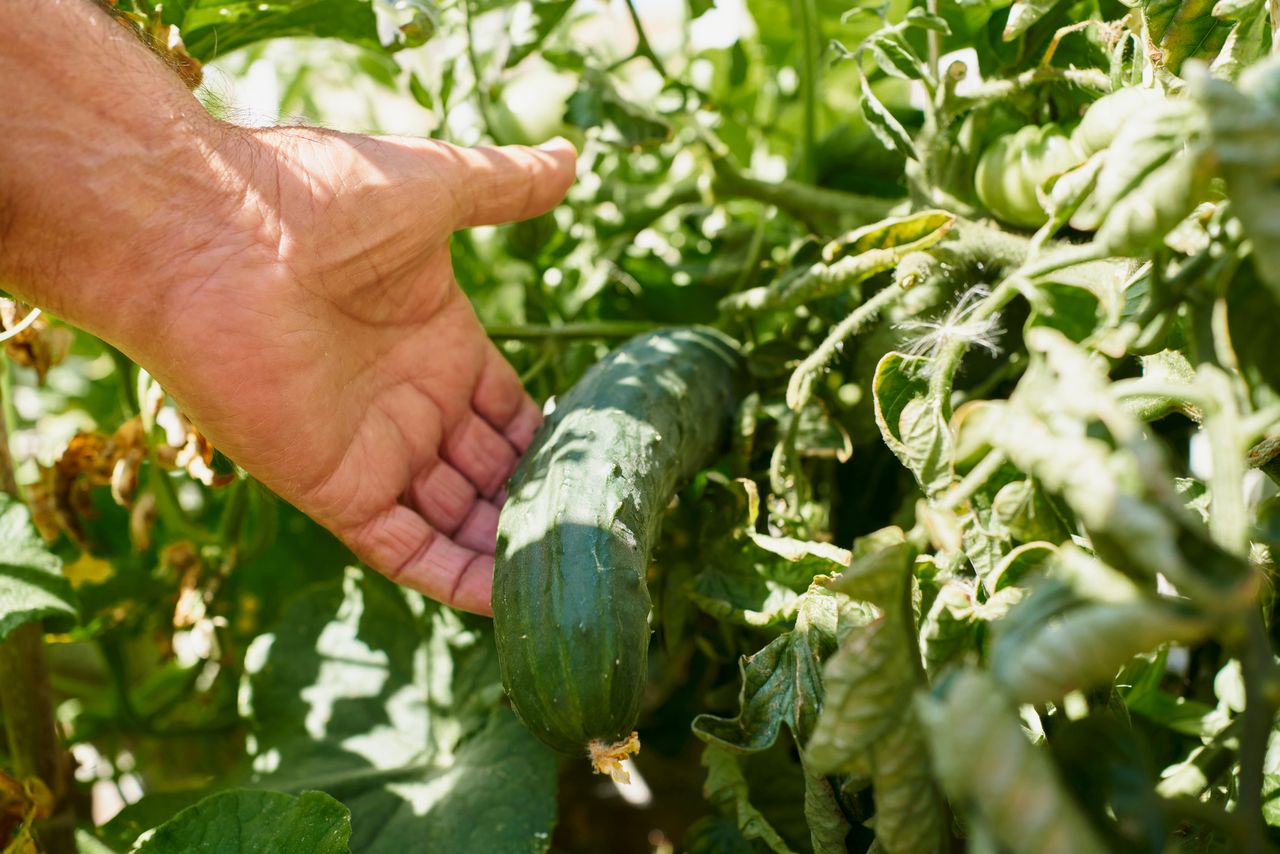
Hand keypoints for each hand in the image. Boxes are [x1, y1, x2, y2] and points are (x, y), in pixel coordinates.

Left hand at [139, 129, 575, 613]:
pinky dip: (455, 580)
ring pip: (454, 520)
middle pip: (488, 471)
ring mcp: (375, 448)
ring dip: (505, 550)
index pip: (509, 409)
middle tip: (600, 539)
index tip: (603, 470)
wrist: (209, 231)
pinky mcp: (337, 489)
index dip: (550, 440)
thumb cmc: (317, 200)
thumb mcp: (433, 186)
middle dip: (535, 503)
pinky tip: (511, 602)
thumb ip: (505, 187)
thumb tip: (571, 160)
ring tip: (573, 580)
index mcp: (438, 340)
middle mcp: (409, 401)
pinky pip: (405, 550)